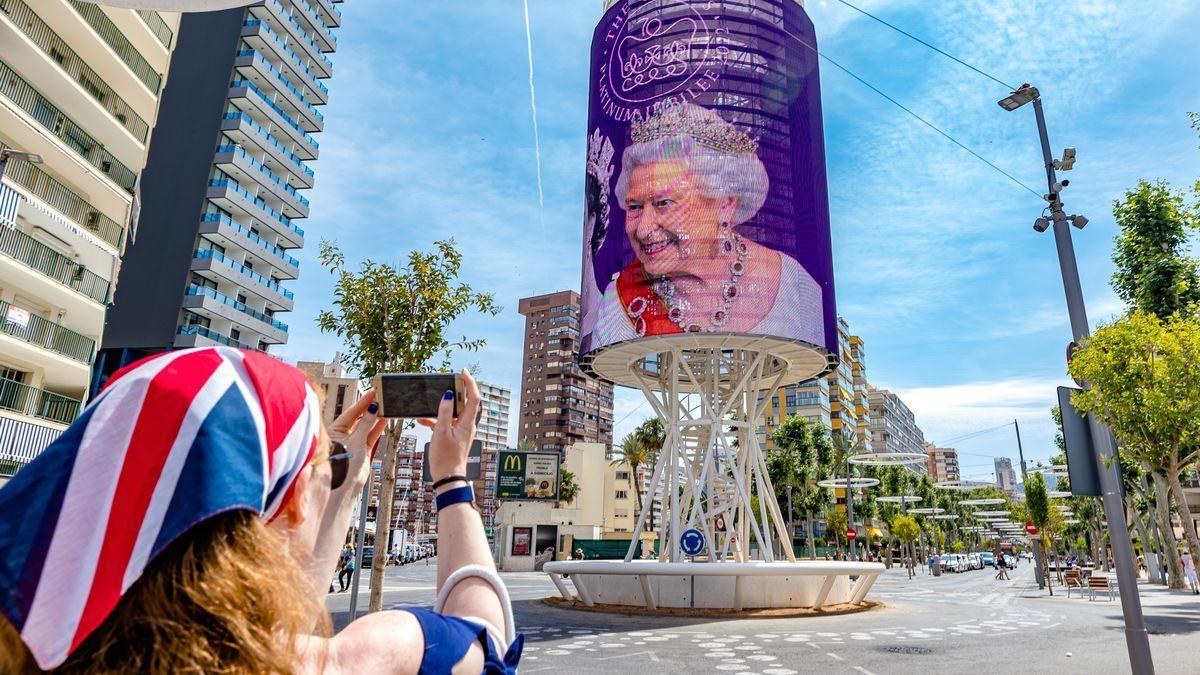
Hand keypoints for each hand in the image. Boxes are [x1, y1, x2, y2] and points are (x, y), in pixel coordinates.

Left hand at [329, 389, 387, 486]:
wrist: (343, 489)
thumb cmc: (341, 467)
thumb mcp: (355, 441)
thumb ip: (365, 425)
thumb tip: (372, 410)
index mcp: (334, 431)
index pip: (350, 413)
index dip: (361, 403)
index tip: (372, 392)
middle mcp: (342, 436)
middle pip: (358, 418)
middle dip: (369, 408)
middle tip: (380, 397)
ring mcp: (353, 443)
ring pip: (366, 427)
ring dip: (375, 417)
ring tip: (385, 406)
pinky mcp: (361, 451)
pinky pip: (371, 436)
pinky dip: (378, 428)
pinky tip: (384, 419)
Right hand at [418, 369, 479, 483]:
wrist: (448, 478)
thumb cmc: (445, 458)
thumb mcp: (441, 432)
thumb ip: (444, 412)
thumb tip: (447, 395)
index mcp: (467, 423)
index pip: (473, 398)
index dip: (470, 383)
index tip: (462, 372)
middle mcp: (467, 425)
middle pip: (466, 402)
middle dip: (458, 390)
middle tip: (449, 381)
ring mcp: (461, 431)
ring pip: (454, 412)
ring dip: (444, 406)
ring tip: (432, 401)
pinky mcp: (454, 437)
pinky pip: (447, 423)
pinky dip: (437, 419)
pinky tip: (423, 420)